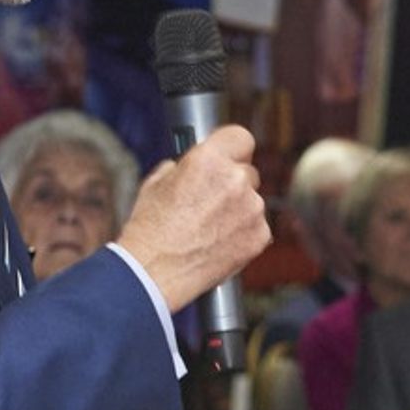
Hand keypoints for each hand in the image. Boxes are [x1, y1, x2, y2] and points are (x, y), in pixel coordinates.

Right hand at [117, 125, 269, 311]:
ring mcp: (251, 210)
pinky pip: (257, 227)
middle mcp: (235, 180)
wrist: (152, 272)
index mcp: (209, 159)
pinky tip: (218, 243)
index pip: (240, 137)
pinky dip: (243, 234)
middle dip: (233, 183)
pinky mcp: (259, 237)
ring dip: (238, 210)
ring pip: (253, 201)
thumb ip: (186, 166)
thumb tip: (197, 163)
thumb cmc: (149, 229)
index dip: (232, 148)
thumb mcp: (157, 182)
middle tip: (212, 200)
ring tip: (209, 229)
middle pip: (248, 171)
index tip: (228, 156)